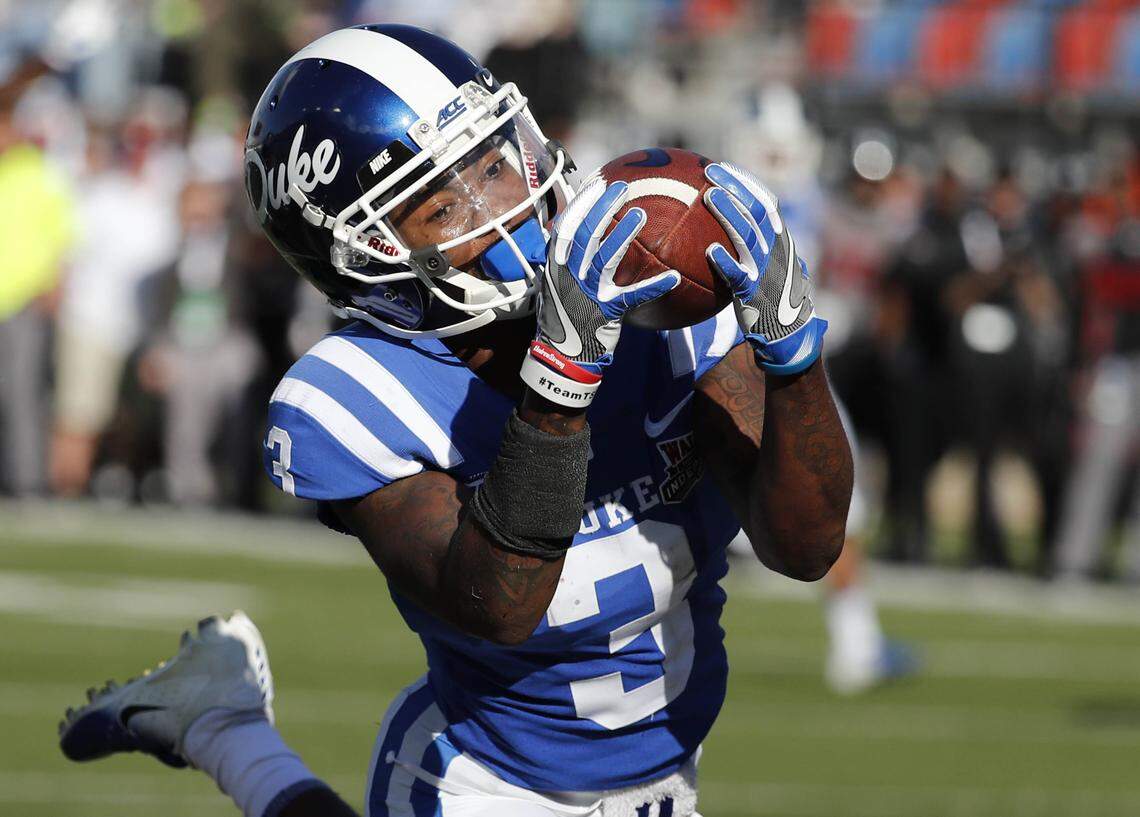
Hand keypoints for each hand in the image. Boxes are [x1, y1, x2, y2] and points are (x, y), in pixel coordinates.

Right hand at [520, 177, 679, 407]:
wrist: (560, 356)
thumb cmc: (564, 316)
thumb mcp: (558, 284)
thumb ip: (570, 260)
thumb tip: (587, 232)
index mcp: (557, 264)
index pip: (567, 225)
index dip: (583, 202)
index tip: (599, 181)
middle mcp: (568, 274)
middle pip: (586, 233)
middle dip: (603, 207)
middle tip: (623, 188)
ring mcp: (586, 293)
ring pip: (605, 259)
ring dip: (622, 234)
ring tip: (641, 214)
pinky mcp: (605, 312)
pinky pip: (633, 297)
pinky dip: (654, 287)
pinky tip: (673, 277)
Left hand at [702, 162, 826, 374]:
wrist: (790, 337)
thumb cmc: (775, 303)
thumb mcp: (772, 271)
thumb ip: (756, 252)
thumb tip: (723, 235)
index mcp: (781, 242)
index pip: (766, 203)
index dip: (746, 183)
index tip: (724, 167)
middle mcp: (777, 251)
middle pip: (756, 211)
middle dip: (734, 187)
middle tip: (709, 172)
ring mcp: (767, 271)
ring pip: (747, 235)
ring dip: (729, 214)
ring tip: (709, 197)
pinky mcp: (756, 294)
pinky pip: (739, 275)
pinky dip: (726, 262)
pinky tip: (710, 251)